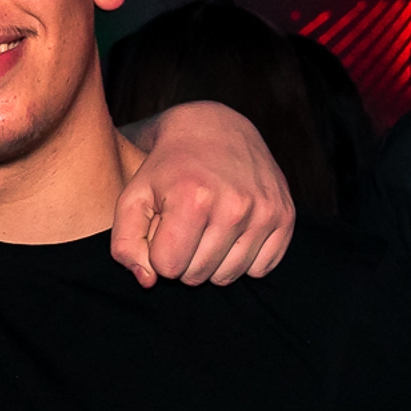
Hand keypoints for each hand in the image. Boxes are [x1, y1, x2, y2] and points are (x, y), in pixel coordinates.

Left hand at [113, 100, 294, 287]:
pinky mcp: (285, 216)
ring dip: (211, 262)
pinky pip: (260, 269)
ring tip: (204, 230)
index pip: (168, 268)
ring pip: (228, 276)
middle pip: (197, 275)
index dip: (158, 254)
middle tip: (182, 229)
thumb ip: (126, 244)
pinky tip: (230, 233)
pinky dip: (242, 259)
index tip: (161, 231)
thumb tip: (149, 281)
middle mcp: (235, 206)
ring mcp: (265, 211)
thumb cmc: (166, 169)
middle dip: (183, 259)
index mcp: (193, 199)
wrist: (213, 128)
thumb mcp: (132, 197)